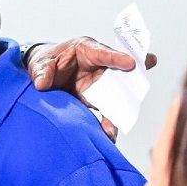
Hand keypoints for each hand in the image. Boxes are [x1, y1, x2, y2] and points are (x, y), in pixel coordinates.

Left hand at [27, 38, 156, 140]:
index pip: (103, 53)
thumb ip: (42, 71)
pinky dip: (108, 123)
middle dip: (135, 76)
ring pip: (116, 94)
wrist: (42, 76)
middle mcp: (97, 66)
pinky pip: (105, 111)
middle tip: (147, 81)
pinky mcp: (94, 99)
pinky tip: (109, 135)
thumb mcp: (39, 63)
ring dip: (123, 106)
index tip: (131, 62)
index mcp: (85, 50)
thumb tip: (42, 84)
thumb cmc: (45, 62)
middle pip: (119, 72)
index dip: (117, 58)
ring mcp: (98, 84)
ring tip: (127, 116)